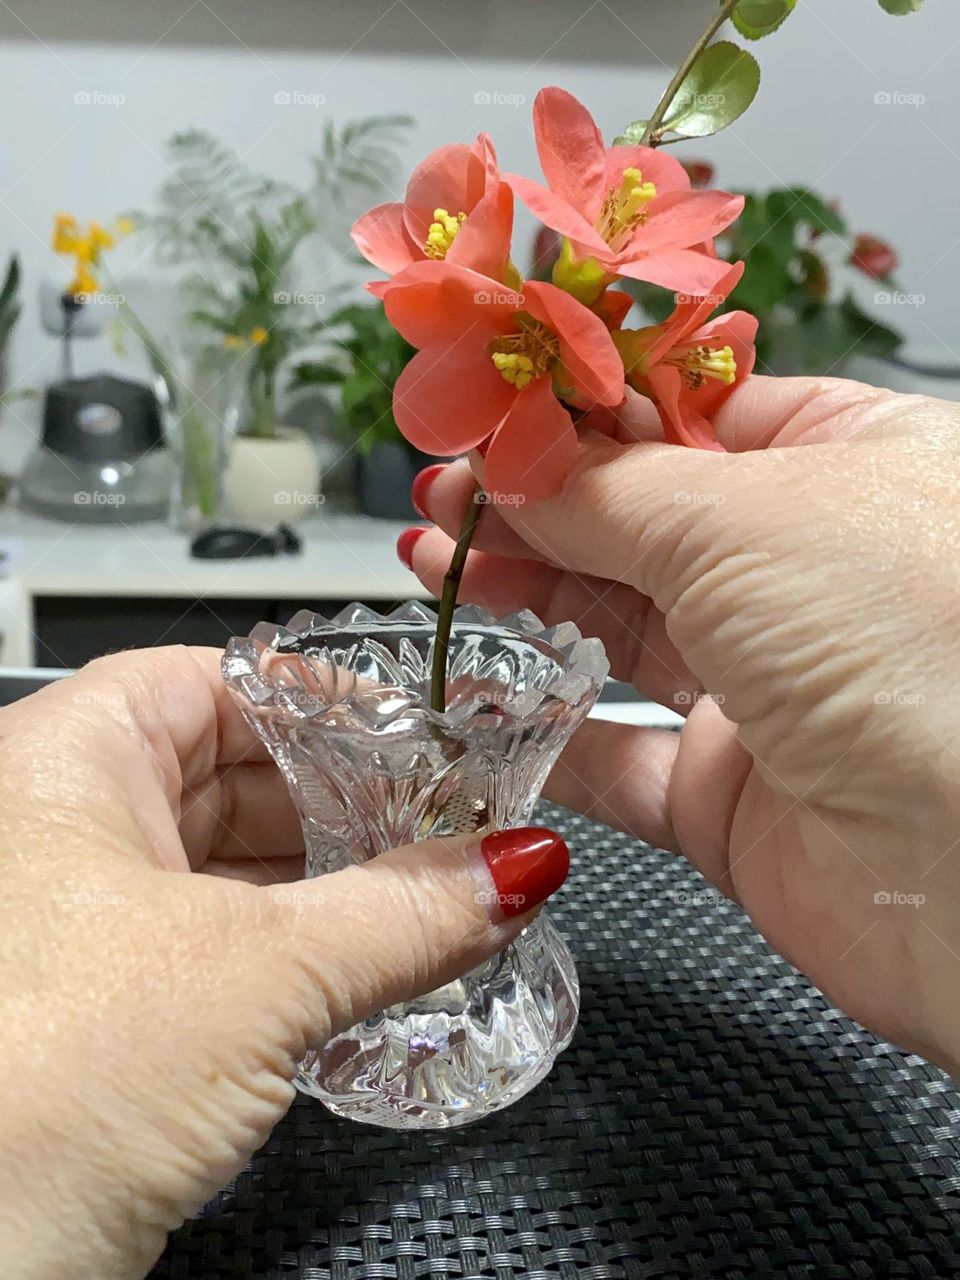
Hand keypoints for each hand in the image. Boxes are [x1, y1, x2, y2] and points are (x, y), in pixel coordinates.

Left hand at [0, 646, 568, 1278]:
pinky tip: (361, 964)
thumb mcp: (255, 977)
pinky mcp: (93, 1002)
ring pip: (222, 861)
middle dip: (345, 800)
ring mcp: (67, 917)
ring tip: (426, 894)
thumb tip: (515, 867)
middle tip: (447, 824)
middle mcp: (51, 824)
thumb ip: (402, 914)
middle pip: (229, 769)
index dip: (326, 701)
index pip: (217, 683)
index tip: (421, 732)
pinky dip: (286, 946)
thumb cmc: (30, 1094)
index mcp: (60, 762)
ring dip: (325, 882)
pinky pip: (208, 938)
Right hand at [404, 374, 959, 1076]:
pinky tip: (480, 699)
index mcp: (856, 464)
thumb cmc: (920, 653)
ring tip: (436, 565)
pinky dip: (545, 732)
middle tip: (445, 494)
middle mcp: (819, 572)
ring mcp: (774, 685)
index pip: (695, 414)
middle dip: (536, 503)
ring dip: (526, 596)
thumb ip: (606, 491)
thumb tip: (512, 461)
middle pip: (645, 521)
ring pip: (622, 629)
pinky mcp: (732, 792)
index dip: (588, 412)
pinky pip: (618, 755)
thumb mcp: (742, 520)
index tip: (493, 411)